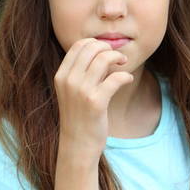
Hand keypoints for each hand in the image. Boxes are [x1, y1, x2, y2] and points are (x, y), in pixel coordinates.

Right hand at [54, 38, 133, 155]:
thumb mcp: (72, 92)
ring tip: (124, 65)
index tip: (106, 51)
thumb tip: (101, 53)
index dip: (96, 43)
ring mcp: (81, 91)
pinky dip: (125, 76)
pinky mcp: (96, 102)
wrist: (77, 145)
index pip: (78, 46)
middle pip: (92, 48)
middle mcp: (69, 81)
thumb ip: (81, 74)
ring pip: (103, 59)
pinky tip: (128, 80)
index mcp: (61, 76)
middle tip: (118, 57)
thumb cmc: (79, 118)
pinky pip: (115, 78)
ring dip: (118, 58)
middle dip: (108, 48)